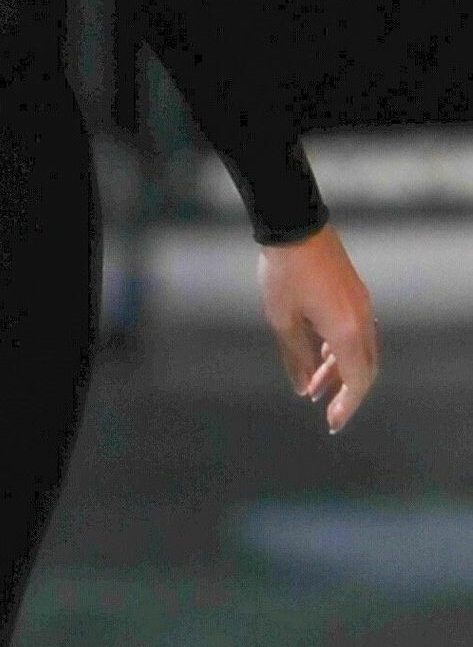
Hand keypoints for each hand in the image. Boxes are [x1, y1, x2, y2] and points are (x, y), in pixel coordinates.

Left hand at [257, 221, 379, 434]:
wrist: (293, 223)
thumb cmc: (284, 272)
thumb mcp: (283, 319)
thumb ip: (295, 356)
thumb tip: (301, 388)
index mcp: (347, 331)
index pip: (357, 381)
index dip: (346, 406)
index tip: (331, 423)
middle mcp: (362, 319)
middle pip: (364, 368)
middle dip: (345, 391)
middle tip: (324, 407)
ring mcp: (360, 302)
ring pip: (359, 348)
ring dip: (339, 368)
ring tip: (312, 382)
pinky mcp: (353, 290)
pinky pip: (355, 330)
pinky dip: (340, 348)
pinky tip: (318, 351)